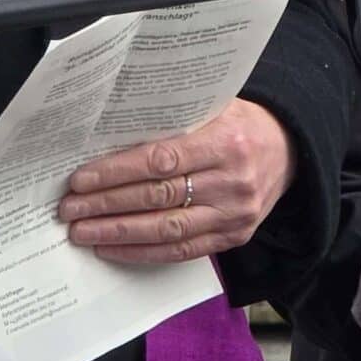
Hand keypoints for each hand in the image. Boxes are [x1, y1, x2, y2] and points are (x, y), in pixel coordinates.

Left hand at [57, 99, 295, 266]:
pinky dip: (143, 252)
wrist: (290, 149)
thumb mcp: (213, 108)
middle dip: (107, 205)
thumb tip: (107, 137)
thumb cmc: (240, 123)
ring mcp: (235, 214)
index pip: (160, 161)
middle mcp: (232, 181)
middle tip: (70, 210)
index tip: (81, 180)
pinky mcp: (235, 237)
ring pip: (166, 230)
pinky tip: (113, 249)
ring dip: (118, 234)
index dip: (116, 173)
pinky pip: (182, 251)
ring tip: (83, 233)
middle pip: (158, 198)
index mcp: (224, 141)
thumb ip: (171, 121)